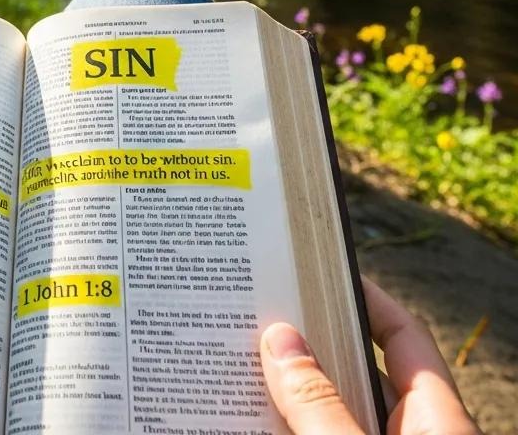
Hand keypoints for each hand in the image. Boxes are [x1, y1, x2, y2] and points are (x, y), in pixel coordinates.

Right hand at [260, 277, 478, 433]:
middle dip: (314, 346)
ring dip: (299, 395)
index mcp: (441, 422)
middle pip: (365, 374)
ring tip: (248, 366)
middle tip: (264, 316)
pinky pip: (330, 434)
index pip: (406, 337)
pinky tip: (256, 418)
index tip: (321, 271)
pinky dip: (296, 427)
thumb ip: (318, 403)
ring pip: (341, 413)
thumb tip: (281, 338)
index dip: (366, 299)